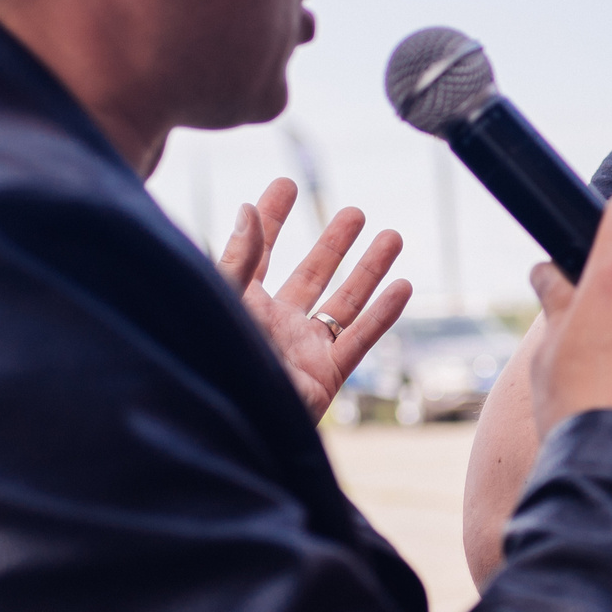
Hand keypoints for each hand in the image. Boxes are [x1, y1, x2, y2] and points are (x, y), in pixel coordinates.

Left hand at [217, 177, 410, 421]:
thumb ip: (238, 258)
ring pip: (344, 301)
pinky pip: (360, 338)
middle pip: (311, 274)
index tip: (287, 184)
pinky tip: (403, 285)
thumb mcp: (218, 302)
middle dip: (334, 242)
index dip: (272, 216)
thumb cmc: (208, 364)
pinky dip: (383, 313)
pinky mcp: (325, 375)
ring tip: (392, 236)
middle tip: (355, 212)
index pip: (258, 250)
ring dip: (369, 268)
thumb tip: (248, 208)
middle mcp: (274, 323)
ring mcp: (302, 349)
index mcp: (239, 303)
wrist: (225, 427)